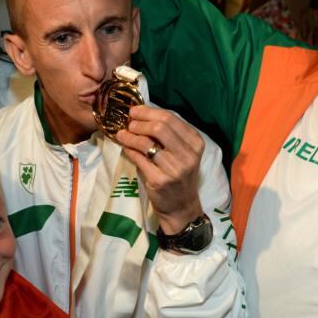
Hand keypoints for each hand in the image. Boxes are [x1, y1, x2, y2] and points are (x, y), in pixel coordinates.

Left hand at [115, 106, 204, 234]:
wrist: (182, 207)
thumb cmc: (180, 176)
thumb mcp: (183, 153)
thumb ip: (169, 135)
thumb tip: (142, 115)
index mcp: (195, 143)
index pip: (171, 118)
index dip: (149, 112)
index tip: (135, 111)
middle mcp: (188, 155)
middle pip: (160, 127)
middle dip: (140, 122)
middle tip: (129, 122)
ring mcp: (174, 169)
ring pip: (147, 143)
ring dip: (130, 136)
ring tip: (122, 134)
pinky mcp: (159, 181)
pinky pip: (139, 159)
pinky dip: (129, 150)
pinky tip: (125, 147)